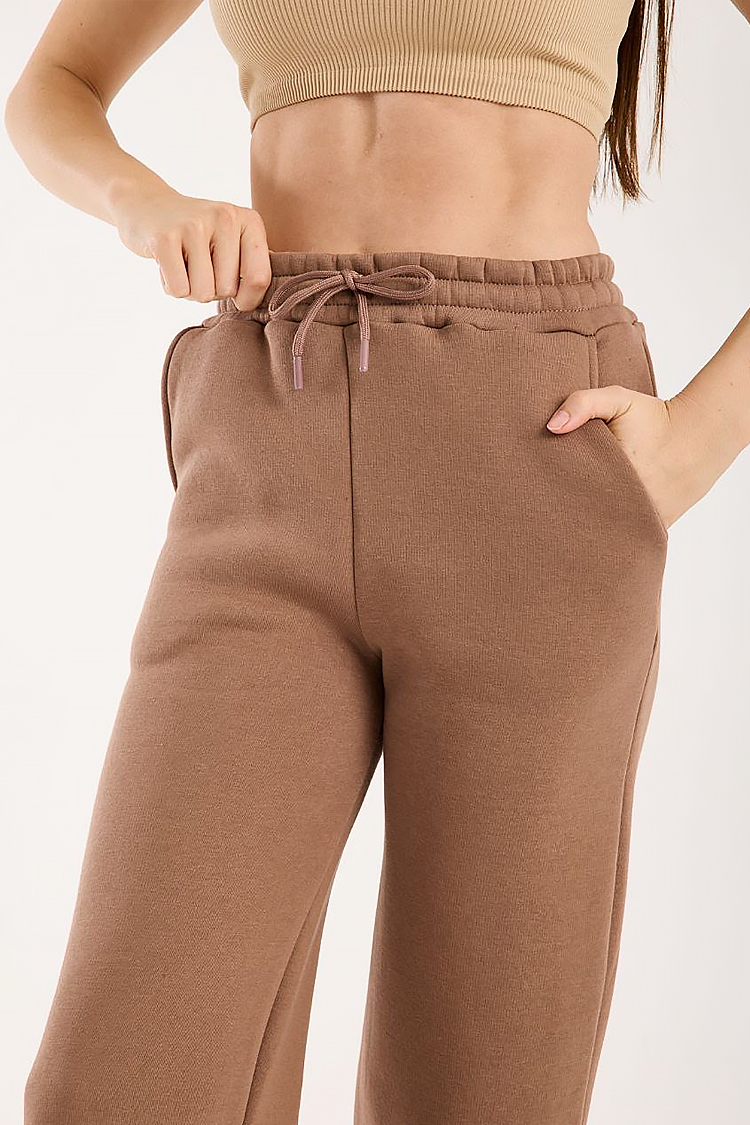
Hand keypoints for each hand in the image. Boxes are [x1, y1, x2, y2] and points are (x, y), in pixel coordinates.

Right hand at [109, 180, 271, 310]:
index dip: (246, 299)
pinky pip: (178, 290)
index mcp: (249, 221)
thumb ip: (252, 271)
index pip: (259, 279)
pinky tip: (167, 263)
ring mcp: (194, 225)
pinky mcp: (165, 237)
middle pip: (226, 290)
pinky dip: (170, 286)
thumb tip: (253, 307)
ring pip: (202, 293)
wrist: (147, 205)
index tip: (234, 293)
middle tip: (198, 266)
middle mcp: (226, 217)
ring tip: (183, 264)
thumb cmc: (197, 237)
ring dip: (190, 290)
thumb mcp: (233, 244)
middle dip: (210, 290)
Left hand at [546, 384, 736, 530]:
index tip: (536, 493)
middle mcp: (629, 501)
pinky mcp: (656, 527)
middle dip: (565, 515)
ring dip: (589, 530)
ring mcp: (644, 518)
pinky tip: (596, 536)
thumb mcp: (619, 400)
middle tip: (543, 516)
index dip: (550, 493)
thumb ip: (583, 404)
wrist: (700, 436)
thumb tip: (552, 427)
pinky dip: (613, 537)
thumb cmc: (654, 417)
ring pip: (606, 533)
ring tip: (565, 531)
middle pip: (584, 516)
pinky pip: (628, 539)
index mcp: (612, 473)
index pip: (568, 492)